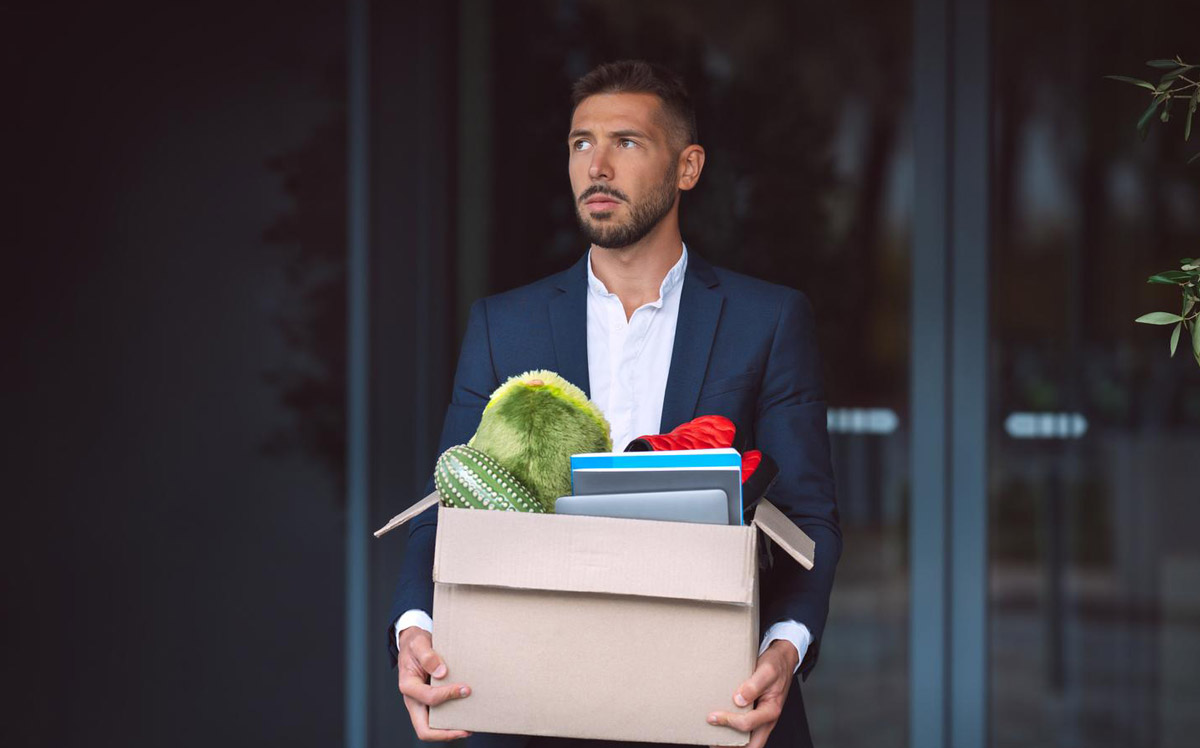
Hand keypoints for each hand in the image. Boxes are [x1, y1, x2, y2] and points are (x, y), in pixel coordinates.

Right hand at [396, 626, 472, 740]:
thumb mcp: (419, 643)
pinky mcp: (429, 703)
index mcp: (408, 686)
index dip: (448, 695)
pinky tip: (465, 715)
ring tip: (470, 727)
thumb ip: (428, 656)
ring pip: (432, 728)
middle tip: (467, 730)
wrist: (413, 644)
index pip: (429, 698)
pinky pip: (438, 718)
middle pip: (424, 729)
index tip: (465, 689)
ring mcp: (421, 704)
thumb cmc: (415, 644)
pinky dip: (451, 721)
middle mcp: (413, 700)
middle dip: (445, 733)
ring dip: (450, 730)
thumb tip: (442, 673)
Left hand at [706, 640, 798, 747]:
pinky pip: (747, 730)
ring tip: (715, 739)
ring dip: (733, 743)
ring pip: (749, 740)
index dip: (728, 722)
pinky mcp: (757, 715)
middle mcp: (767, 719)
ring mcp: (762, 719)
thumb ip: (754, 685)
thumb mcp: (767, 670)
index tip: (712, 716)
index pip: (747, 724)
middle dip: (732, 746)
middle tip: (714, 743)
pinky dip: (734, 733)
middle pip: (752, 744)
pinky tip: (722, 728)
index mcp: (771, 710)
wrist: (783, 659)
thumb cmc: (776, 665)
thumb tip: (739, 699)